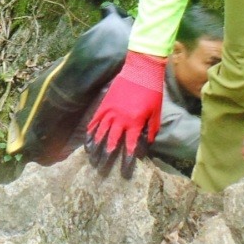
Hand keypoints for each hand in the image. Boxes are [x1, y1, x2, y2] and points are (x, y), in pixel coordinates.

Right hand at [84, 51, 166, 178]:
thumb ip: (151, 130)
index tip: (123, 173)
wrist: (140, 70)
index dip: (126, 161)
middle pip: (110, 142)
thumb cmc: (152, 91)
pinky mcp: (104, 104)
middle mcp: (120, 119)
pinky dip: (90, 130)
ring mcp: (110, 111)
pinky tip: (87, 140)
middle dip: (106, 158)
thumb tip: (146, 144)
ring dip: (95, 147)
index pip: (129, 147)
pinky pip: (95, 120)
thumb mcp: (156, 112)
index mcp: (135, 123)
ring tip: (91, 159)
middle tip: (101, 170)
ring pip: (100, 133)